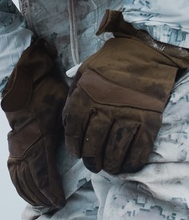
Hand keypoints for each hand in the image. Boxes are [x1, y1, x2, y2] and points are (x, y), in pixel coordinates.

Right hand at [0, 38, 67, 207]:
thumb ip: (73, 131)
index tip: (60, 201)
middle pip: (29, 180)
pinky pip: (13, 171)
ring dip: (30, 193)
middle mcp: (24, 146)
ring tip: (42, 204)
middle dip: (41, 196)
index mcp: (39, 139)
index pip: (42, 172)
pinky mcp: (13, 147)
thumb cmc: (50, 94)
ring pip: (19, 178)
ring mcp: (16, 147)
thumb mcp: (65, 111)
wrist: (24, 82)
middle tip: (54, 207)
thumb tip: (86, 150)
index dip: (50, 190)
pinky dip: (20, 185)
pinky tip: (28, 193)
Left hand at [63, 10, 188, 173]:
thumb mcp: (82, 78)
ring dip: (110, 163)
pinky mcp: (150, 118)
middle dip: (91, 159)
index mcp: (84, 97)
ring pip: (115, 149)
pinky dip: (133, 161)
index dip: (74, 146)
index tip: (77, 153)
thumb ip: (73, 101)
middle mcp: (105, 107)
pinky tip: (128, 166)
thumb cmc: (108, 65)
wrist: (144, 52)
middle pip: (94, 143)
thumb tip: (69, 128)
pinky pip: (140, 147)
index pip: (74, 130)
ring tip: (108, 167)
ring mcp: (129, 114)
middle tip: (93, 164)